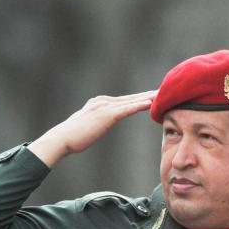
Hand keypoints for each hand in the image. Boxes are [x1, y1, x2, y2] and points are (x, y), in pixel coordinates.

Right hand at [28, 91, 157, 165]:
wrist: (62, 138)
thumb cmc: (73, 137)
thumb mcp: (88, 126)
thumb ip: (97, 121)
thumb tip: (100, 123)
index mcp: (100, 103)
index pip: (125, 100)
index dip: (140, 97)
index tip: (154, 95)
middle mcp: (104, 101)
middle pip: (132, 97)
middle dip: (149, 94)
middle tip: (166, 90)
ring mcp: (105, 107)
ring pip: (132, 101)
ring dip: (148, 97)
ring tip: (163, 95)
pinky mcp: (106, 115)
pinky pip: (126, 109)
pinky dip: (138, 105)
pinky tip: (150, 103)